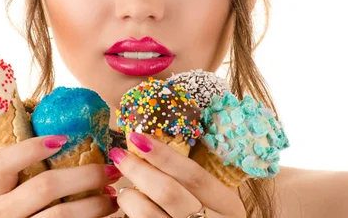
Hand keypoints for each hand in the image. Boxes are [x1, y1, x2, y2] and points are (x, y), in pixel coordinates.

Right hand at [0, 135, 120, 217]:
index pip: (1, 162)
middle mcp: (0, 212)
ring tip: (114, 195)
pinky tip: (106, 213)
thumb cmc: (21, 207)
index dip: (30, 148)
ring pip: (61, 215)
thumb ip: (33, 168)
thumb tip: (75, 137)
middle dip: (85, 176)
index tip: (63, 139)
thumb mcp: (15, 189)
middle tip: (112, 170)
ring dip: (95, 204)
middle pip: (44, 187)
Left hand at [110, 132, 246, 217]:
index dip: (164, 155)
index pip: (194, 174)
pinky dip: (130, 214)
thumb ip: (190, 182)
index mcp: (228, 206)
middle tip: (120, 155)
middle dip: (139, 170)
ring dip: (129, 196)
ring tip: (124, 190)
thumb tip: (149, 147)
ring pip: (148, 213)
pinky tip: (129, 207)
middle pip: (168, 192)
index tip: (139, 137)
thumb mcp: (214, 202)